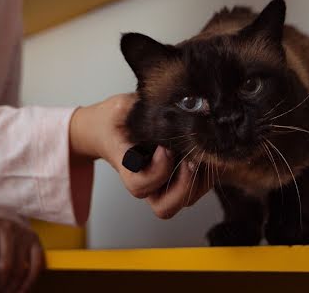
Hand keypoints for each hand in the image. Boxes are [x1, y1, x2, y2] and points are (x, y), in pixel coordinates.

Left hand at [0, 217, 43, 292]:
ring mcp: (25, 235)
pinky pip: (37, 268)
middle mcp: (9, 228)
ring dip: (10, 288)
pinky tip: (19, 291)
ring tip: (1, 292)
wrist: (0, 226)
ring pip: (20, 271)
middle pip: (5, 266)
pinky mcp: (36, 242)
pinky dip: (28, 284)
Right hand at [70, 93, 209, 218]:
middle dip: (183, 187)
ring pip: (181, 203)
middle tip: (190, 161)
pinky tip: (205, 154)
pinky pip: (192, 190)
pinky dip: (204, 177)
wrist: (103, 130)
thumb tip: (175, 100)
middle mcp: (144, 181)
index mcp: (126, 165)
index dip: (157, 172)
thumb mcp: (122, 106)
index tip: (164, 148)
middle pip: (164, 208)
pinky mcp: (173, 179)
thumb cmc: (113, 119)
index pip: (139, 184)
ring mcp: (159, 183)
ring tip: (200, 158)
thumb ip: (141, 104)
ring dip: (196, 184)